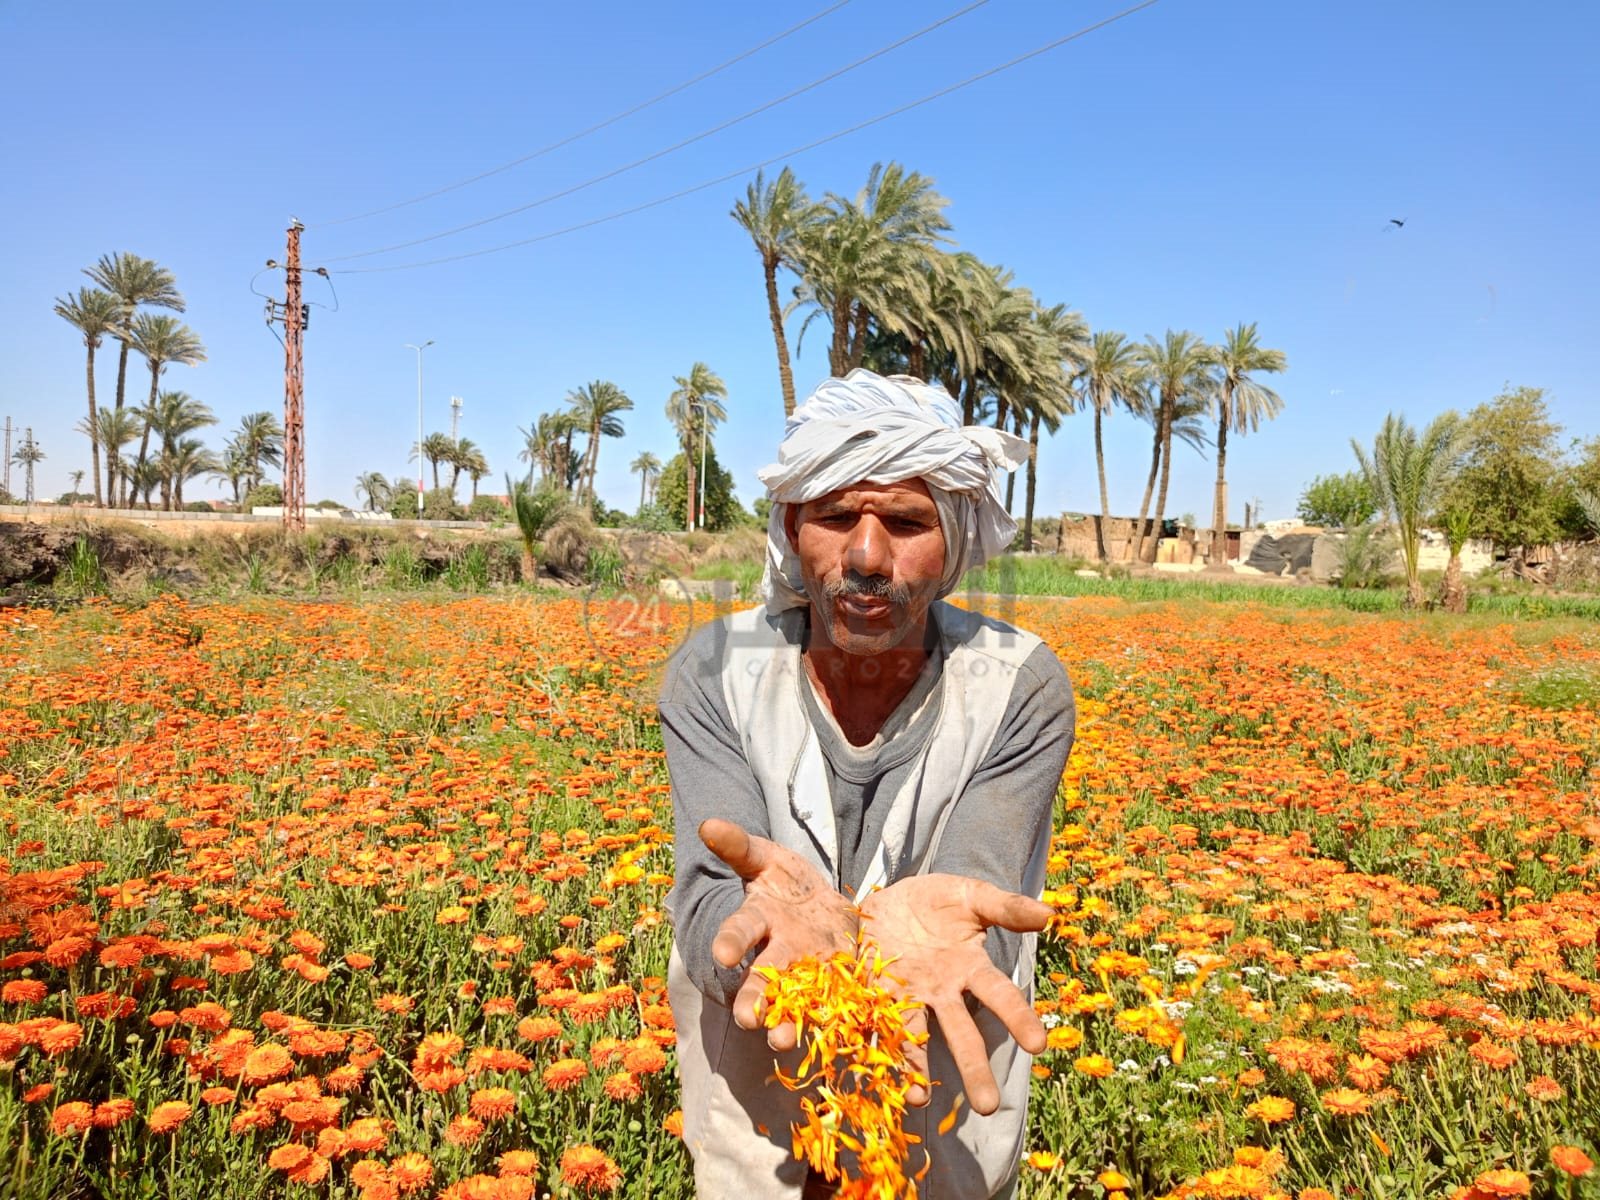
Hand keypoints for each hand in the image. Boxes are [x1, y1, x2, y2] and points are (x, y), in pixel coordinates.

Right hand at [700, 818, 857, 1050]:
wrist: (823, 905)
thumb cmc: (786, 881)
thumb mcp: (766, 857)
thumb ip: (739, 846)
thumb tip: (708, 823)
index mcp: (758, 919)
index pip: (739, 930)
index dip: (730, 941)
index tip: (722, 953)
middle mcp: (777, 952)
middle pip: (762, 979)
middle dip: (754, 999)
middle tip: (746, 1019)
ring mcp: (806, 972)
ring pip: (794, 1002)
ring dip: (788, 1023)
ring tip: (782, 1041)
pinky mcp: (836, 984)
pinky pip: (834, 1005)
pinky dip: (834, 1021)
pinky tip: (838, 1036)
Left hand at [858, 874, 1050, 1115]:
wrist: (887, 898)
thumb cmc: (936, 900)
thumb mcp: (970, 895)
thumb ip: (1005, 907)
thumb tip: (1050, 916)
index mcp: (970, 967)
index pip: (1000, 995)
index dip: (1018, 1018)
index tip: (1038, 1046)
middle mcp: (942, 991)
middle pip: (962, 1033)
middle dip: (975, 1068)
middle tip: (988, 1106)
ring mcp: (909, 997)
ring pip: (917, 1040)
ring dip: (918, 1070)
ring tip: (919, 1101)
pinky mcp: (876, 996)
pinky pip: (877, 1026)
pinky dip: (878, 1050)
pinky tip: (875, 1073)